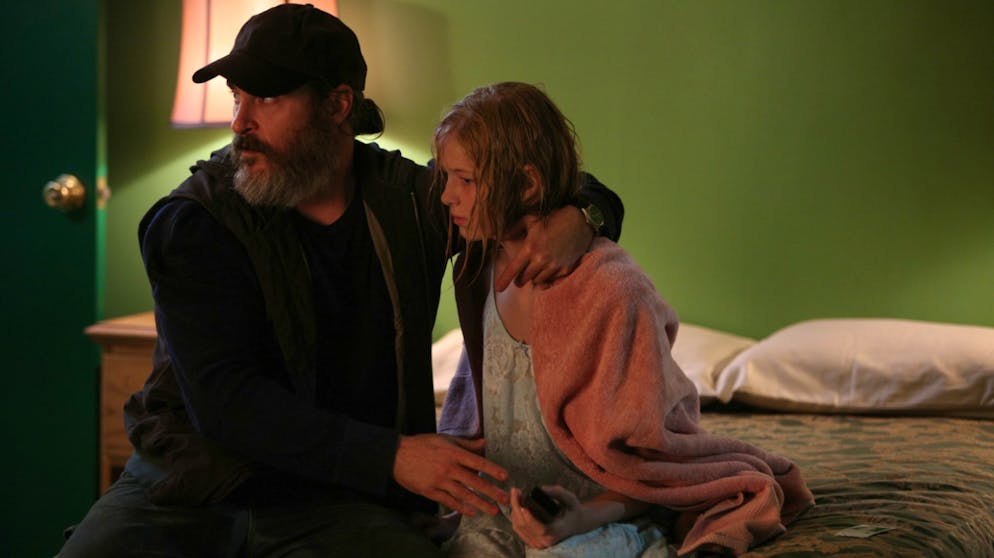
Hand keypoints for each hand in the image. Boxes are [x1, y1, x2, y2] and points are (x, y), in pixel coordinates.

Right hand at [393, 434, 508, 516]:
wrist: (397, 455)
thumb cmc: (422, 445)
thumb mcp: (445, 439)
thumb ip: (466, 443)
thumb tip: (484, 442)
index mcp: (452, 453)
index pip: (477, 461)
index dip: (492, 469)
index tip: (505, 476)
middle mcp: (448, 467)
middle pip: (474, 481)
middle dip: (491, 492)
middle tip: (505, 500)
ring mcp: (439, 481)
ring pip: (464, 494)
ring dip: (480, 503)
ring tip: (493, 510)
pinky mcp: (429, 491)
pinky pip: (448, 501)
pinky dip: (461, 507)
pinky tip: (471, 512)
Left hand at [494, 207, 592, 291]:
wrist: (579, 222)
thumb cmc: (552, 219)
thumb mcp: (530, 219)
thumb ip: (513, 229)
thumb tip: (500, 237)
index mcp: (530, 247)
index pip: (513, 269)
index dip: (504, 280)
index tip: (498, 288)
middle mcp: (541, 259)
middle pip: (524, 279)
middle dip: (520, 278)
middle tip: (522, 273)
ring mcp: (554, 266)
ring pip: (538, 281)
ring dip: (535, 277)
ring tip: (538, 267)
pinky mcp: (565, 269)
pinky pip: (552, 280)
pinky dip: (549, 276)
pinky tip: (550, 267)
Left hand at [509, 485, 583, 548]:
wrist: (575, 522)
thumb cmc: (572, 510)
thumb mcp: (570, 498)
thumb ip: (557, 492)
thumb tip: (541, 489)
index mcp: (557, 532)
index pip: (540, 529)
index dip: (530, 518)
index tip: (523, 503)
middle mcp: (546, 540)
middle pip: (524, 525)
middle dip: (516, 506)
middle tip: (515, 491)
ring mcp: (538, 542)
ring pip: (518, 527)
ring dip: (514, 510)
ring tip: (516, 495)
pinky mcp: (532, 540)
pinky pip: (518, 529)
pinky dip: (514, 516)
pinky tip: (516, 505)